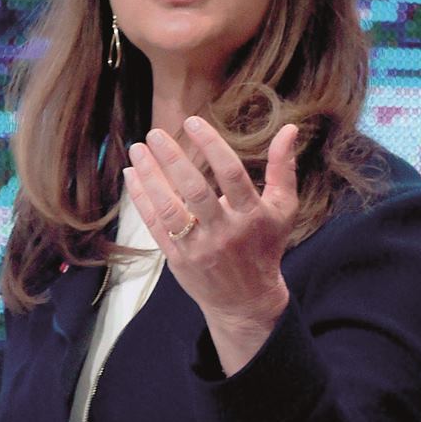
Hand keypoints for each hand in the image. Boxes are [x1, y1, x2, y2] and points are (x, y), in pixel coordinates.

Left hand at [122, 117, 298, 375]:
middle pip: (195, 191)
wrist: (246, 299)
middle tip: (154, 133)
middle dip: (172, 159)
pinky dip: (141, 199)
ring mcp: (199, 247)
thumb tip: (288, 129)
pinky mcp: (178, 258)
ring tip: (137, 150)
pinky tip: (132, 174)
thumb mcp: (282, 209)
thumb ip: (283, 168)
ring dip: (150, 177)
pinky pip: (155, 225)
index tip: (192, 121)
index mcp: (252, 215)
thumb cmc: (265, 245)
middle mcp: (225, 231)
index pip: (231, 174)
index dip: (212, 145)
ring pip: (169, 209)